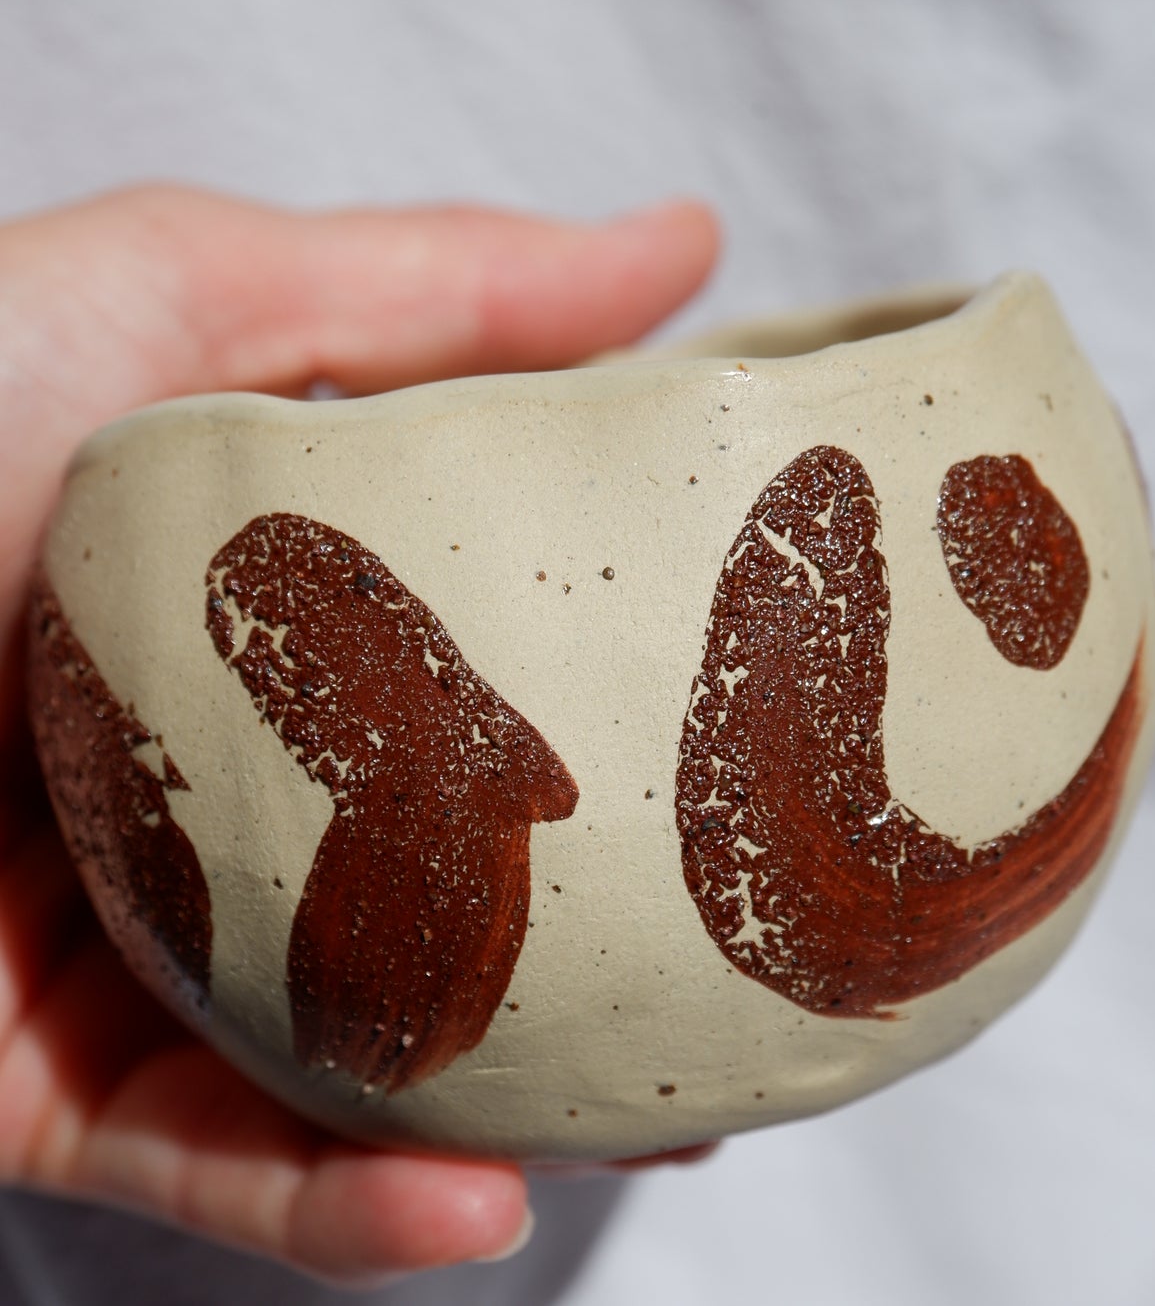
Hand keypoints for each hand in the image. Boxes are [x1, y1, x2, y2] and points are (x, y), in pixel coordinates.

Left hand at [0, 185, 719, 1285]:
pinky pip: (215, 1172)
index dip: (648, 714)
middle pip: (458, 895)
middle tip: (752, 953)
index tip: (775, 727)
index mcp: (281, 635)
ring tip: (678, 1119)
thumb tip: (687, 254)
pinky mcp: (32, 1081)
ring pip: (364, 1070)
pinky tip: (481, 1203)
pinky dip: (348, 1206)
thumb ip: (443, 290)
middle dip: (614, 941)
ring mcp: (135, 948)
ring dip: (530, 1114)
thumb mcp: (184, 306)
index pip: (507, 686)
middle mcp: (226, 798)